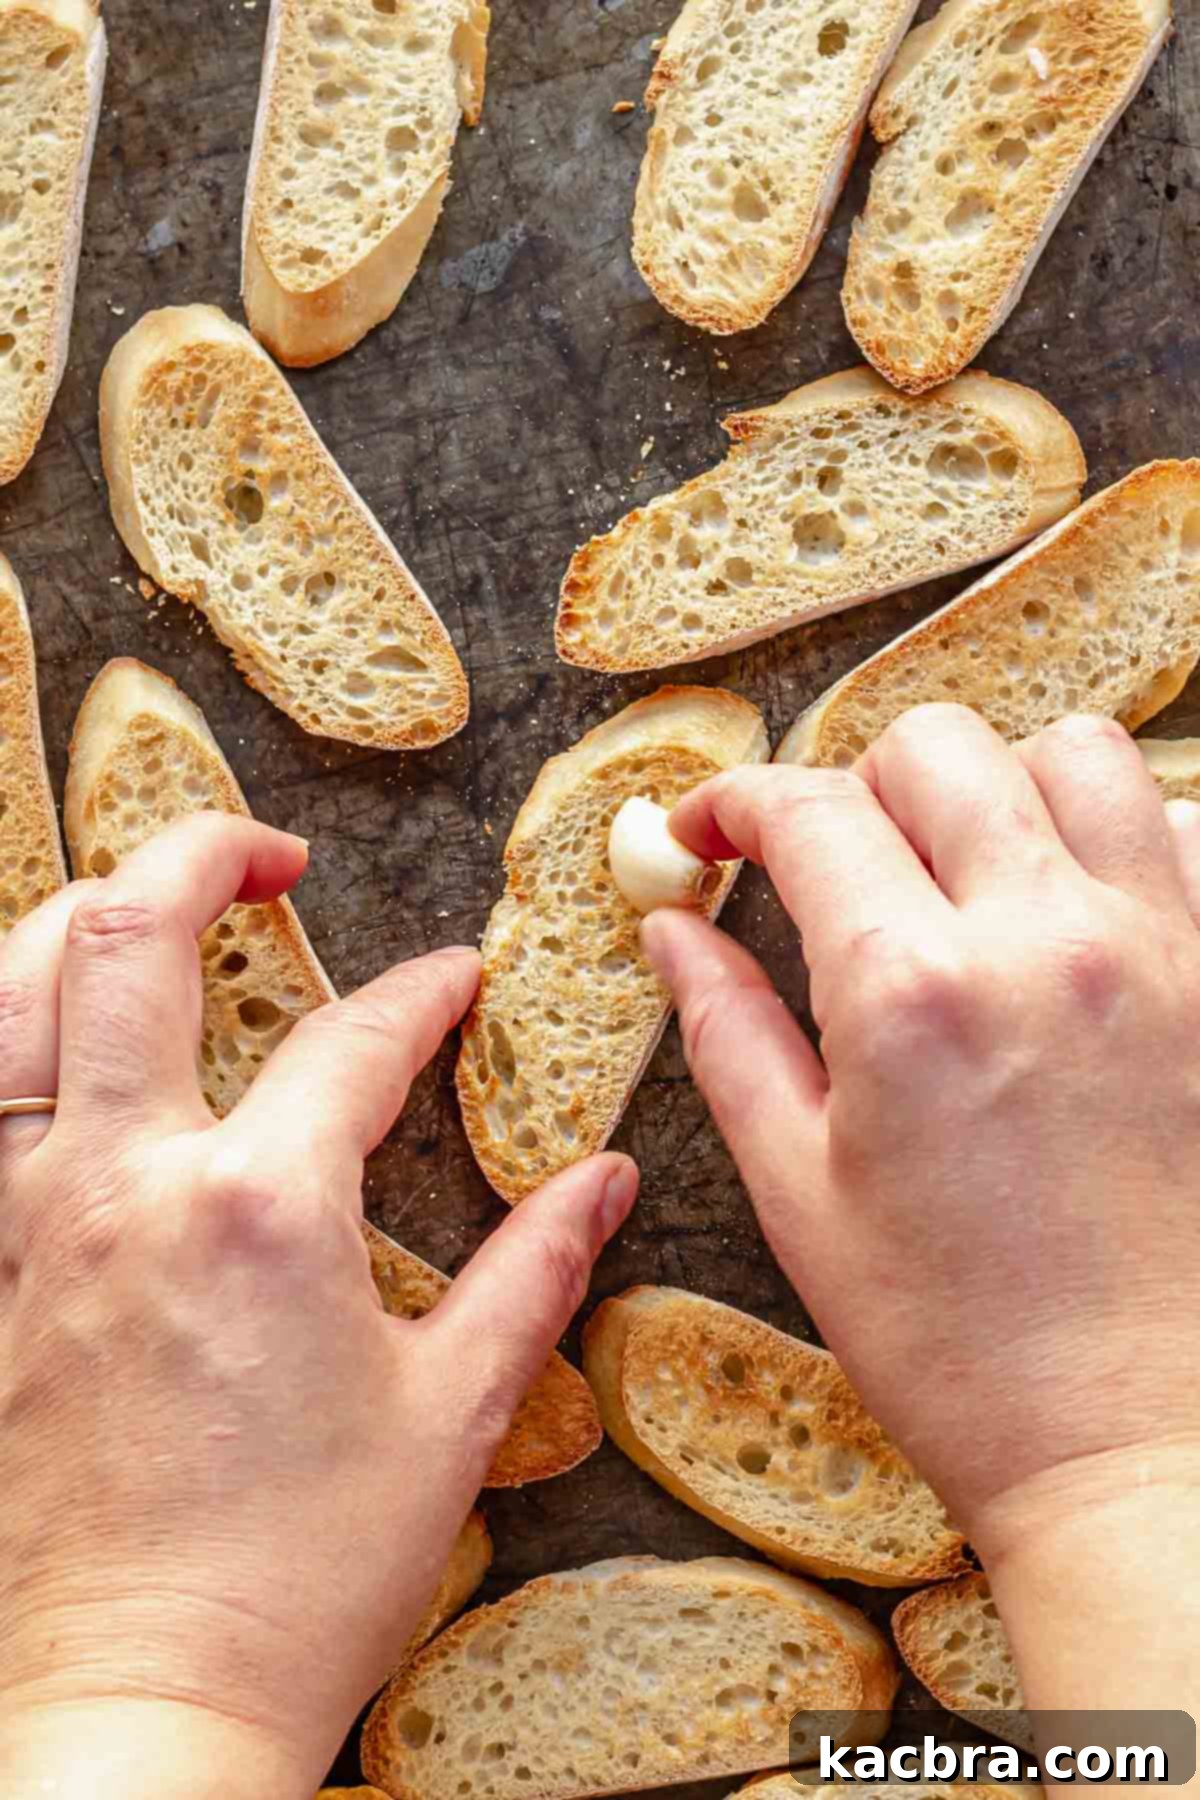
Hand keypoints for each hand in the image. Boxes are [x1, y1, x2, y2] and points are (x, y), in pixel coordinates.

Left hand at [0, 814, 637, 1799]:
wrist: (132, 1708)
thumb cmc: (294, 1577)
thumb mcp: (450, 1415)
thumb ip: (531, 1270)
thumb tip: (601, 1182)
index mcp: (262, 1208)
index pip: (357, 1037)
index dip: (422, 993)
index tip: (455, 983)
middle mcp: (127, 1182)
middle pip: (132, 936)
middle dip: (207, 853)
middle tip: (270, 852)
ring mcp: (28, 1221)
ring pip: (13, 992)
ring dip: (78, 914)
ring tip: (146, 904)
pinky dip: (10, 1033)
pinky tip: (52, 1038)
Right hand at [643, 708, 1199, 1548]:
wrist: (1147, 1449)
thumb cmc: (964, 1347)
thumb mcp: (801, 1194)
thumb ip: (728, 1033)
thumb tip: (672, 930)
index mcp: (910, 994)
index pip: (807, 810)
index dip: (734, 803)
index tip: (711, 834)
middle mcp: (1046, 940)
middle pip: (934, 747)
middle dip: (856, 783)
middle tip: (832, 865)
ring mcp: (1163, 950)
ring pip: (1075, 752)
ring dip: (997, 784)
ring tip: (963, 866)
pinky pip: (1184, 829)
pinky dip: (1119, 835)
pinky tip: (1075, 912)